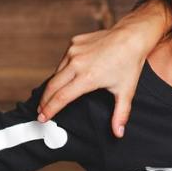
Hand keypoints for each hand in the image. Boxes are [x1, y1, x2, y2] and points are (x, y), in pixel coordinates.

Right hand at [36, 0, 171, 136]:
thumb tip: (118, 134)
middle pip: (53, 86)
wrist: (131, 36)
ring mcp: (74, 51)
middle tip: (40, 112)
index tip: (42, 118)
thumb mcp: (126, 91)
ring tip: (50, 97)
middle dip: (44, 101)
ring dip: (53, 86)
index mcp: (88, 77)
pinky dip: (62, 70)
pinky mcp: (74, 42)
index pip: (61, 98)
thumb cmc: (129, 64)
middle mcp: (77, 63)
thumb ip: (120, 115)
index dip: (50, 110)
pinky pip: (64, 60)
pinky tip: (64, 78)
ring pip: (57, 72)